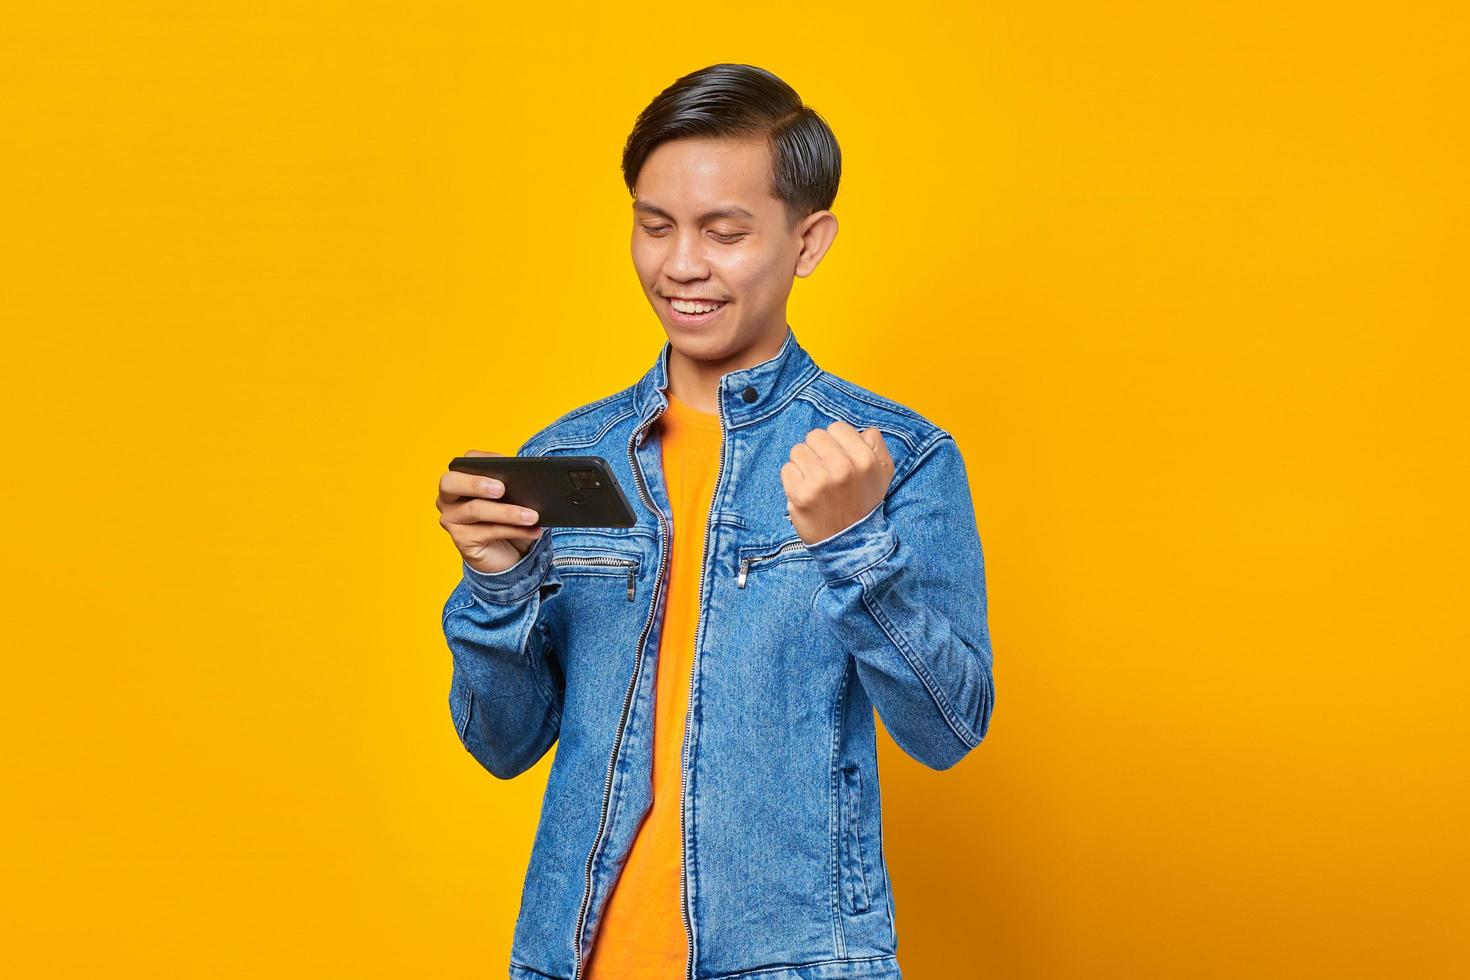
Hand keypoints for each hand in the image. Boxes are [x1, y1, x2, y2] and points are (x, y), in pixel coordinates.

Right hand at [437, 449, 544, 573]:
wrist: (507, 553)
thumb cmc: (506, 520)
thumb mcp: (511, 500)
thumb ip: (512, 487)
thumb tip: (529, 480)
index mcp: (460, 479)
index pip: (466, 460)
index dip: (483, 459)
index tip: (506, 462)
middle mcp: (448, 497)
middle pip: (450, 483)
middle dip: (476, 483)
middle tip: (502, 489)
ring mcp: (451, 519)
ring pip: (475, 510)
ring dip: (507, 512)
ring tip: (532, 516)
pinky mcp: (461, 540)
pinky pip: (488, 531)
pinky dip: (513, 530)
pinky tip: (531, 531)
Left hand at [779, 421, 893, 545]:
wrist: (850, 542)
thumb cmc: (863, 502)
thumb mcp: (883, 472)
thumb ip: (875, 444)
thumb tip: (860, 431)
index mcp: (864, 459)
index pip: (836, 428)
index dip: (836, 441)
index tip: (838, 457)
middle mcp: (842, 468)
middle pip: (814, 436)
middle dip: (818, 451)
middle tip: (825, 469)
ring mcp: (819, 481)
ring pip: (798, 450)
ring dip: (803, 464)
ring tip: (815, 481)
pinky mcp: (800, 494)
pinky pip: (787, 469)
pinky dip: (793, 479)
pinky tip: (806, 491)